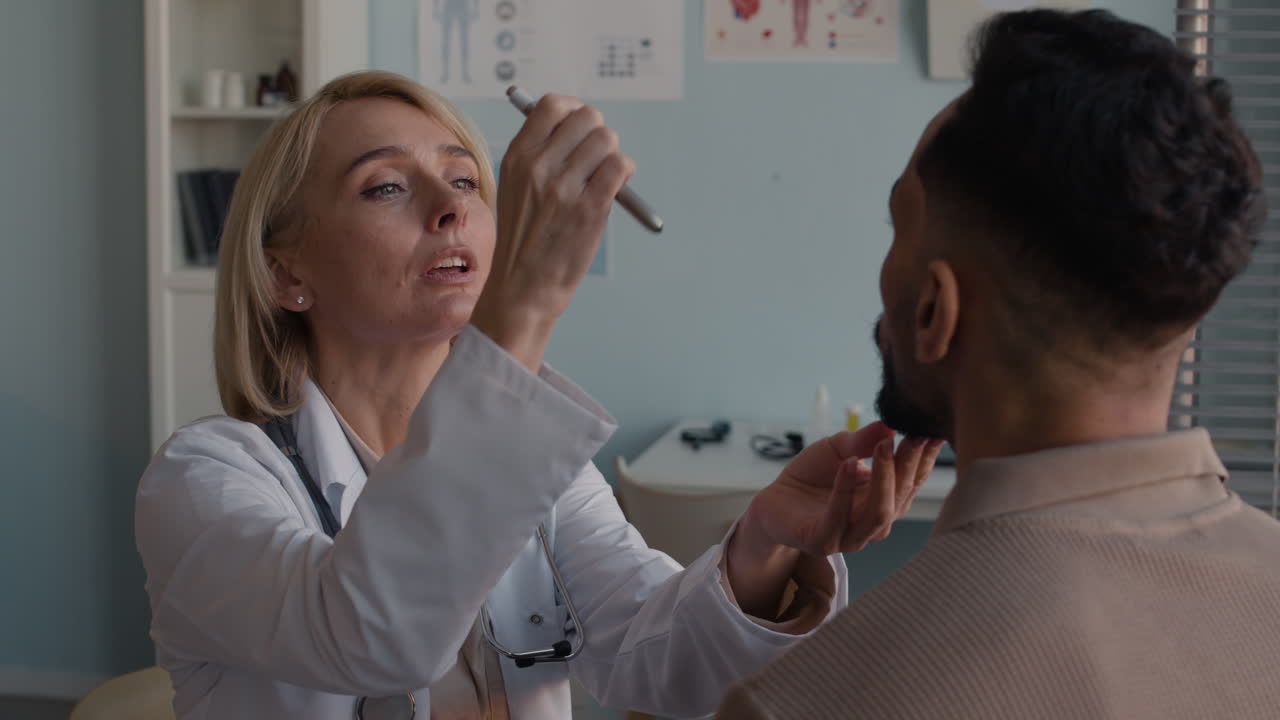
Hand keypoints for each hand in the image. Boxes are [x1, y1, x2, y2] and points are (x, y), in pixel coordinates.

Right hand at [471, 95, 634, 370]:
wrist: (522, 288)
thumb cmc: (524, 240)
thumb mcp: (516, 188)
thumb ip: (540, 155)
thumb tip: (578, 123)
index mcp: (516, 156)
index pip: (552, 105)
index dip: (574, 111)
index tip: (579, 129)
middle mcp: (539, 166)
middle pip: (587, 117)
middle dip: (597, 134)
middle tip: (595, 158)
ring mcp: (565, 186)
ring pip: (607, 140)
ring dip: (612, 155)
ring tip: (602, 178)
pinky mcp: (590, 208)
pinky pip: (620, 166)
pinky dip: (624, 172)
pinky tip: (615, 188)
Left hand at [725, 423, 942, 616]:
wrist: (773, 501)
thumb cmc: (811, 477)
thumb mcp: (838, 449)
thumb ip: (862, 440)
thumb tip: (889, 424)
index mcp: (884, 501)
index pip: (912, 482)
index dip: (924, 459)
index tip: (932, 432)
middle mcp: (873, 523)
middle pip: (900, 497)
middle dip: (909, 466)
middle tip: (913, 436)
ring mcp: (849, 537)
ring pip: (878, 513)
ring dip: (884, 478)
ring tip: (883, 447)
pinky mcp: (822, 541)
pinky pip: (838, 518)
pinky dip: (844, 491)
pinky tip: (848, 465)